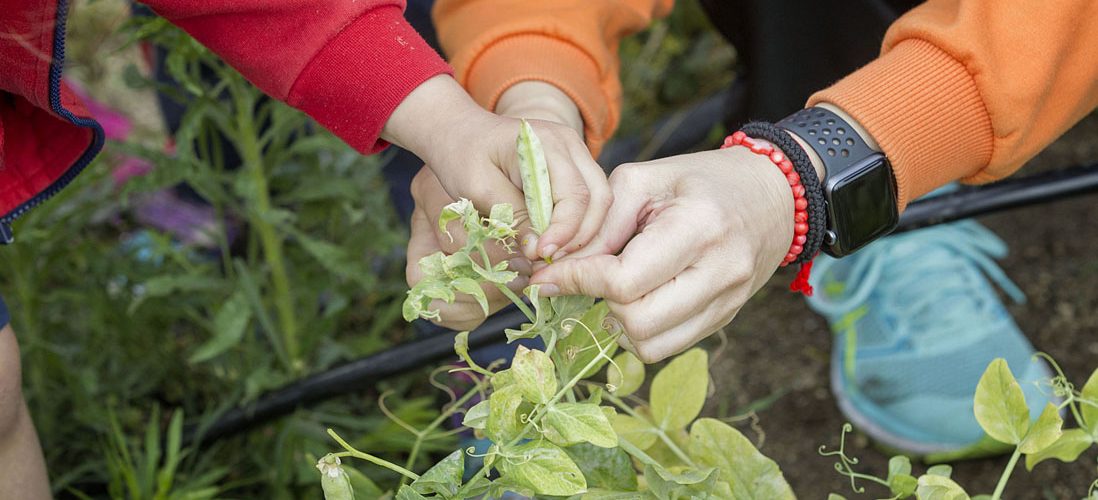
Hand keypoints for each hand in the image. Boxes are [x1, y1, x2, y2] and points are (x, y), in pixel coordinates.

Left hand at [404, 81, 597, 329]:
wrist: (458, 132)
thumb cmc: (461, 155)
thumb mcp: (478, 187)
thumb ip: (512, 216)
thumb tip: (539, 251)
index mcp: (547, 143)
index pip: (575, 195)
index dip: (564, 232)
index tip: (542, 256)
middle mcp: (570, 144)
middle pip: (599, 199)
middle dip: (580, 237)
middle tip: (550, 263)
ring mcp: (575, 154)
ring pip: (599, 202)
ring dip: (581, 235)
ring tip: (551, 258)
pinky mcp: (572, 168)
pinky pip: (587, 201)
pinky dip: (576, 227)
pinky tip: (553, 245)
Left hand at [529, 147, 795, 361]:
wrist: (773, 196)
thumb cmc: (700, 180)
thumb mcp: (643, 181)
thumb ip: (600, 225)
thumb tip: (559, 268)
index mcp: (699, 227)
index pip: (624, 280)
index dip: (577, 280)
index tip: (548, 275)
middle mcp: (719, 272)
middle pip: (637, 320)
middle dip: (600, 301)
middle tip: (588, 277)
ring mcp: (727, 302)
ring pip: (650, 344)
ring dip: (618, 323)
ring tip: (615, 289)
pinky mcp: (725, 320)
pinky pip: (667, 346)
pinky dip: (640, 331)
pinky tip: (638, 299)